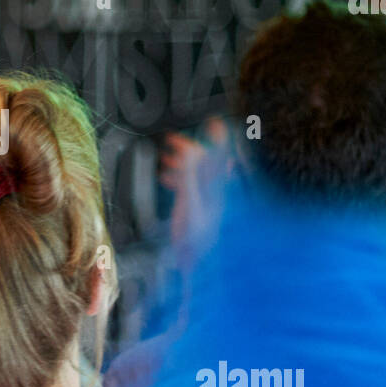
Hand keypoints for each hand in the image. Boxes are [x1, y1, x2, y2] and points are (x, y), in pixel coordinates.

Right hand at [161, 117, 230, 254]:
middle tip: (172, 139)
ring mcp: (205, 200)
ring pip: (195, 173)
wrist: (197, 265)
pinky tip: (167, 177)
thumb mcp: (191, 205)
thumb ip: (190, 178)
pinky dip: (178, 177)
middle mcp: (212, 191)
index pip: (219, 155)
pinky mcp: (196, 208)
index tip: (213, 121)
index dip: (218, 136)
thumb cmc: (196, 240)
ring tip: (166, 156)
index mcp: (214, 188)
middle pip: (203, 162)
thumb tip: (191, 153)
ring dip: (181, 162)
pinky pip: (188, 185)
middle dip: (188, 148)